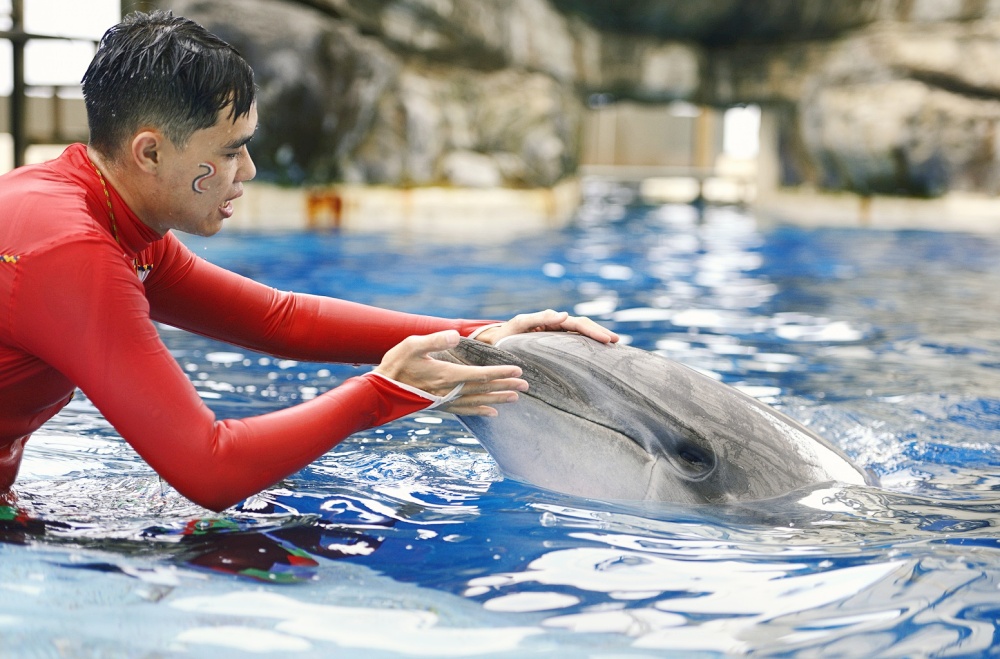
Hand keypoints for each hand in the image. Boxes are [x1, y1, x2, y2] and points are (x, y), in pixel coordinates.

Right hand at [374, 330, 527, 416]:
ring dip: (497, 399)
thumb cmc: (395, 364)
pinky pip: (465, 410)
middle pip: (483, 389)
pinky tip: (492, 413)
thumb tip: (455, 336)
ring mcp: (445, 400)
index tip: (517, 370)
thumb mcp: (412, 345)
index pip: (479, 374)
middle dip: (505, 386)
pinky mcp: (440, 405)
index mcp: (445, 374)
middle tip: (526, 386)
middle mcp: (449, 390)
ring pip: (478, 401)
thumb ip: (434, 340)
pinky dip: (480, 411)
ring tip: (516, 398)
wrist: (379, 390)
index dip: (499, 372)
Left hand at [475, 309, 618, 345]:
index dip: (592, 330)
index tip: (607, 339)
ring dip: (597, 337)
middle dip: (600, 332)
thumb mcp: (520, 324)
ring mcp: (557, 334)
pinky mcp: (555, 343)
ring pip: (581, 334)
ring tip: (614, 345)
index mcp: (551, 319)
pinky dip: (588, 345)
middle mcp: (557, 324)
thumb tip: (564, 314)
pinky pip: (575, 342)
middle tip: (617, 342)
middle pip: (583, 326)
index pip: (576, 323)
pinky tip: (599, 352)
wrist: (497, 340)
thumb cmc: (507, 333)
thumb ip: (540, 319)